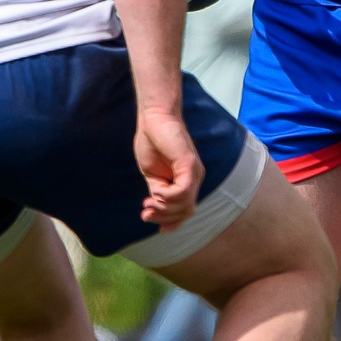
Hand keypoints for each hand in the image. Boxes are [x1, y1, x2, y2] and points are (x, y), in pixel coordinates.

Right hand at [133, 107, 201, 229]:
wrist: (154, 118)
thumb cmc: (152, 141)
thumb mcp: (152, 174)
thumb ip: (157, 191)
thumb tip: (156, 209)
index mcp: (186, 181)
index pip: (185, 211)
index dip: (170, 222)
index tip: (148, 219)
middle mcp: (194, 178)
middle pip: (185, 212)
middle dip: (164, 217)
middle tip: (146, 213)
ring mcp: (194, 172)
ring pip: (185, 204)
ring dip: (164, 209)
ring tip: (149, 203)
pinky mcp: (189, 164)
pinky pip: (182, 191)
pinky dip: (168, 197)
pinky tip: (155, 192)